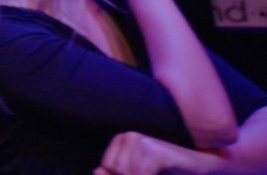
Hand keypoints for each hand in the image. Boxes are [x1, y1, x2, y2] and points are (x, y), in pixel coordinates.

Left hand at [97, 130, 224, 174]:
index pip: (105, 168)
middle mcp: (128, 137)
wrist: (211, 167)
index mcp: (121, 143)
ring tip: (159, 173)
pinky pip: (140, 174)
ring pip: (125, 173)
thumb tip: (97, 170)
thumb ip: (120, 174)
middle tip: (155, 172)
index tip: (143, 173)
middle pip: (113, 171)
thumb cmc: (175, 173)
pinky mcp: (155, 150)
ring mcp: (141, 140)